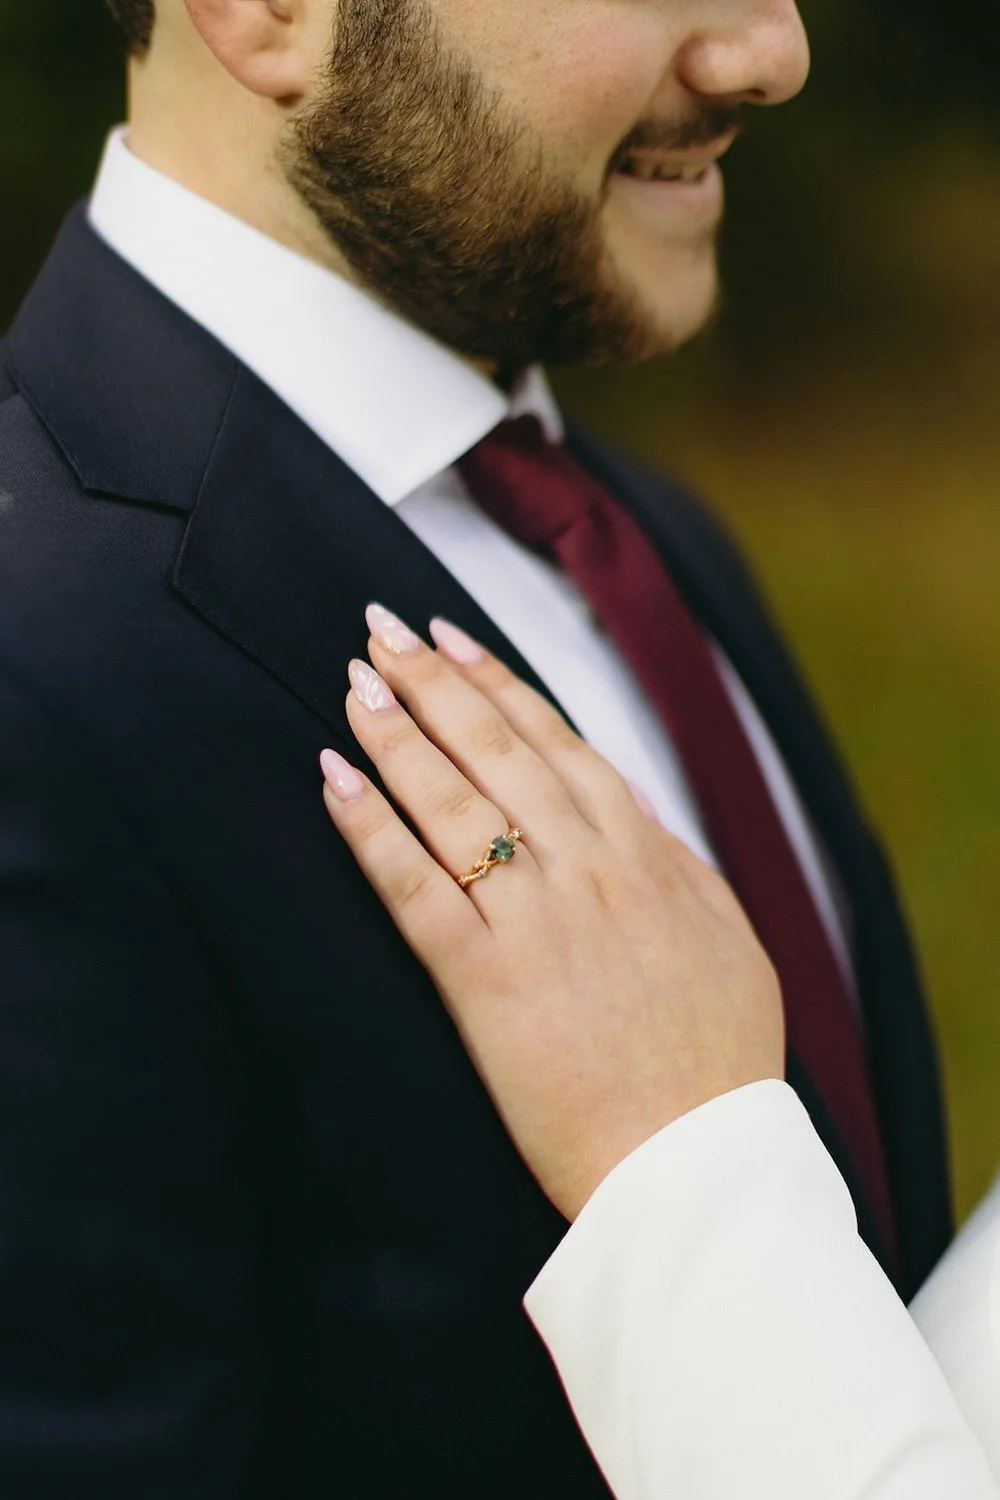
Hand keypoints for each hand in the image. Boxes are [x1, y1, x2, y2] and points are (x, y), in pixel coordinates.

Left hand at [320, 605, 784, 1220]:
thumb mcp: (726, 938)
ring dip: (398, 732)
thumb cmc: (717, 1061)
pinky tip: (333, 777)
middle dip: (433, 682)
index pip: (558, 743)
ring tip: (354, 681)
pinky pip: (414, 885)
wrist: (693, 1163)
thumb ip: (674, 863)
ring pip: (452, 800)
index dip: (498, 684)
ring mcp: (534, 919)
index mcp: (646, 855)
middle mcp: (588, 868)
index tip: (452, 638)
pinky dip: (370, 826)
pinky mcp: (483, 979)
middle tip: (380, 630)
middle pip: (495, 751)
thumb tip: (631, 803)